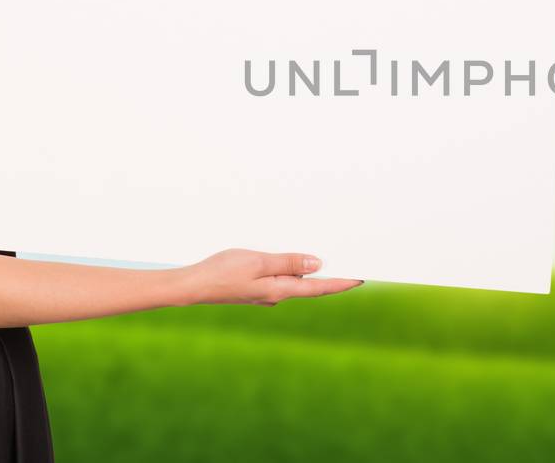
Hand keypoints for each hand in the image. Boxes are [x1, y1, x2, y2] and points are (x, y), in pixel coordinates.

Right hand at [180, 248, 362, 305]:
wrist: (192, 286)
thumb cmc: (222, 272)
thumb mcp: (259, 261)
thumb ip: (288, 262)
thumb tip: (317, 265)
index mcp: (280, 290)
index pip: (320, 288)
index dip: (342, 282)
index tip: (361, 277)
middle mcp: (276, 295)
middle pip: (311, 286)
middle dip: (331, 275)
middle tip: (351, 264)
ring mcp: (266, 293)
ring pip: (295, 282)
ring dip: (312, 272)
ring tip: (329, 258)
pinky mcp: (256, 289)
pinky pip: (281, 279)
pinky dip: (292, 270)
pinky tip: (294, 261)